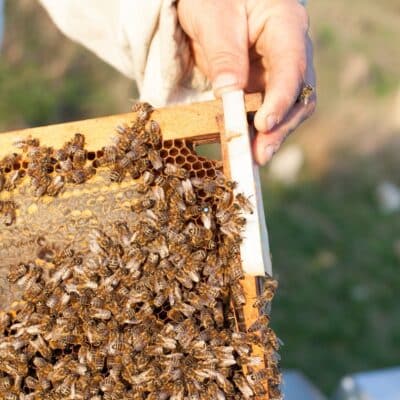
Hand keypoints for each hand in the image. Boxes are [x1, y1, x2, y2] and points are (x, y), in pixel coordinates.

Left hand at [177, 0, 315, 164]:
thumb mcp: (214, 18)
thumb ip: (224, 54)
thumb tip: (230, 94)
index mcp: (286, 25)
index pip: (291, 66)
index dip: (280, 99)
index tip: (264, 123)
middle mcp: (290, 52)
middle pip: (298, 95)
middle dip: (280, 127)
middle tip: (260, 154)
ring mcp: (277, 72)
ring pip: (286, 110)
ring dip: (270, 135)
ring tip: (252, 158)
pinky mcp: (263, 86)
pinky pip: (265, 112)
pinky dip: (256, 131)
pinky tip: (245, 146)